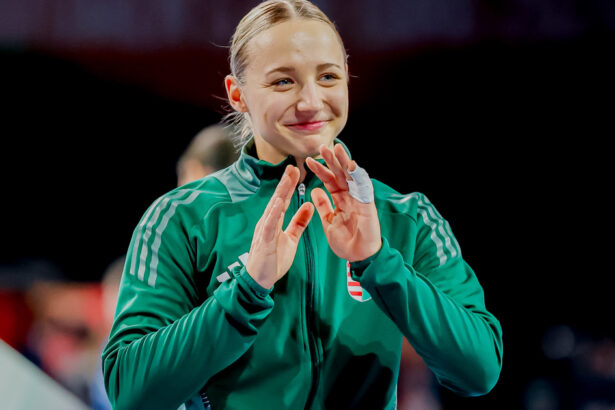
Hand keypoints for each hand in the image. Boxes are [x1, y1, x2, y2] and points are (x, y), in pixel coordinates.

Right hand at [245, 165, 314, 288]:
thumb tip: (308, 205)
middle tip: (293, 167)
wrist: (260, 280)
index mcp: (275, 221)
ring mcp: (264, 231)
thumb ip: (299, 222)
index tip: (297, 170)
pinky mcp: (263, 241)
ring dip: (280, 193)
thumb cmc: (273, 260)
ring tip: (287, 179)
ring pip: (273, 209)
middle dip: (285, 183)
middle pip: (278, 199)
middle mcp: (268, 222)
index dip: (290, 185)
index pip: (283, 200)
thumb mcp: (291, 238)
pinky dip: (274, 213)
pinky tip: (278, 202)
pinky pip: (269, 225)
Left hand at [306, 144, 381, 261]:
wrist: (359, 257)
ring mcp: (360, 199)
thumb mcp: (329, 222)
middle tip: (322, 147)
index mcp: (341, 200)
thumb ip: (323, 206)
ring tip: (337, 149)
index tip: (308, 161)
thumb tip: (315, 190)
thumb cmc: (346, 242)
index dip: (320, 170)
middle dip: (331, 161)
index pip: (330, 181)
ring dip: (344, 162)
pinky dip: (358, 176)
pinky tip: (352, 165)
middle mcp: (351, 197)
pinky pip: (363, 188)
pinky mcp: (367, 205)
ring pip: (352, 177)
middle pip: (340, 174)